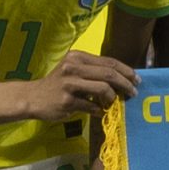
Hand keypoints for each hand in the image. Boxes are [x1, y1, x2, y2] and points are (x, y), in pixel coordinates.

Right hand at [19, 51, 138, 123]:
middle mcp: (73, 67)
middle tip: (133, 93)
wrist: (32, 97)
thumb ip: (93, 72)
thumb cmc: (56, 84)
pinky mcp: (66, 101)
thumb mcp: (73, 70)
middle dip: (125, 84)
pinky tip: (100, 112)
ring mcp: (69, 84)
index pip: (109, 61)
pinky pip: (91, 106)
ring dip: (114, 97)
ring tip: (115, 103)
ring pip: (103, 89)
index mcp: (78, 57)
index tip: (136, 79)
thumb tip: (120, 80)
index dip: (126, 70)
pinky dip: (99, 110)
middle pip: (109, 74)